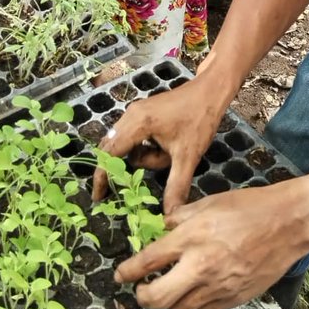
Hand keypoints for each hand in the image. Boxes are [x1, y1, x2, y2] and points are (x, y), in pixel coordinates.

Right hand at [93, 77, 226, 213]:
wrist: (209, 91)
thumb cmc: (199, 120)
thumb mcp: (188, 156)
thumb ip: (176, 186)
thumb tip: (170, 216)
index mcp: (138, 124)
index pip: (110, 153)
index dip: (102, 176)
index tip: (98, 198)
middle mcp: (130, 115)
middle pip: (115, 149)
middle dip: (123, 169)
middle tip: (131, 189)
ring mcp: (136, 112)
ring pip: (128, 145)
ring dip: (145, 158)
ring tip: (169, 156)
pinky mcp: (142, 113)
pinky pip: (135, 138)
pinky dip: (146, 149)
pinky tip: (167, 149)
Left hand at [113, 179, 308, 308]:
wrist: (288, 223)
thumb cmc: (250, 207)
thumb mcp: (208, 202)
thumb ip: (181, 217)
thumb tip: (162, 227)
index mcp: (191, 238)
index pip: (148, 262)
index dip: (128, 272)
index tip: (120, 275)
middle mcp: (201, 266)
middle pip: (158, 297)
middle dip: (142, 297)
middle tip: (139, 290)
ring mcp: (219, 286)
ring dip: (168, 302)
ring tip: (167, 289)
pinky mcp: (234, 298)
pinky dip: (191, 306)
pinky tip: (192, 293)